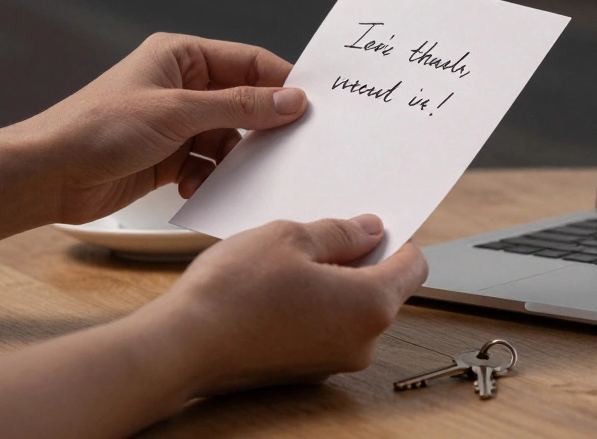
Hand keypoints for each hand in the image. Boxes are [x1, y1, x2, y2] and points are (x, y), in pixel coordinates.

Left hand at [16, 33, 307, 223]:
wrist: (46, 175)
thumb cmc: (98, 128)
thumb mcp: (178, 112)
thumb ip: (239, 106)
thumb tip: (292, 100)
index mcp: (181, 56)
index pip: (249, 61)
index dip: (281, 83)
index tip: (312, 108)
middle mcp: (181, 85)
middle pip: (243, 101)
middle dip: (260, 126)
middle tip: (287, 147)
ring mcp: (175, 122)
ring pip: (229, 136)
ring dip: (232, 158)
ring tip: (227, 172)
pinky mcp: (168, 156)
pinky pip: (208, 163)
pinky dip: (209, 176)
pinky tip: (195, 186)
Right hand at [140, 214, 428, 393]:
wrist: (182, 346)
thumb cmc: (233, 292)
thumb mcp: (291, 237)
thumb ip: (340, 232)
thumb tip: (368, 230)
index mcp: (370, 305)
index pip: (414, 267)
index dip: (397, 239)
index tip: (374, 224)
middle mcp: (361, 342)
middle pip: (384, 290)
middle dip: (361, 260)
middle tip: (322, 235)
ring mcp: (334, 362)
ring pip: (352, 310)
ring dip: (334, 283)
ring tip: (292, 261)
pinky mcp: (306, 370)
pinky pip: (326, 329)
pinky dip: (314, 307)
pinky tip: (279, 289)